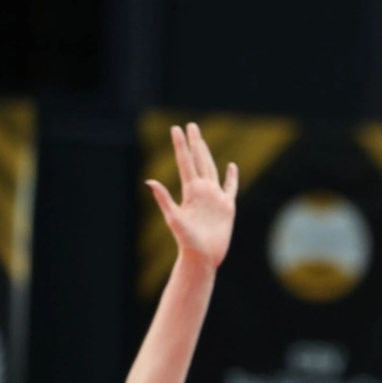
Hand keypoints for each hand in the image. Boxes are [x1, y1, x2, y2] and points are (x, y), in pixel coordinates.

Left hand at [146, 122, 237, 269]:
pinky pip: (231, 188)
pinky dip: (232, 177)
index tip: (176, 129)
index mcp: (190, 191)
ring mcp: (215, 197)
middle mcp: (202, 191)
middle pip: (198, 161)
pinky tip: (231, 166)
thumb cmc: (187, 241)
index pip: (185, 162)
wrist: (203, 257)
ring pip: (211, 169)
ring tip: (201, 140)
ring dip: (207, 154)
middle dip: (194, 143)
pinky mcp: (227, 207)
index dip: (181, 145)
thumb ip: (164, 199)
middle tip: (191, 125)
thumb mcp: (174, 218)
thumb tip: (150, 181)